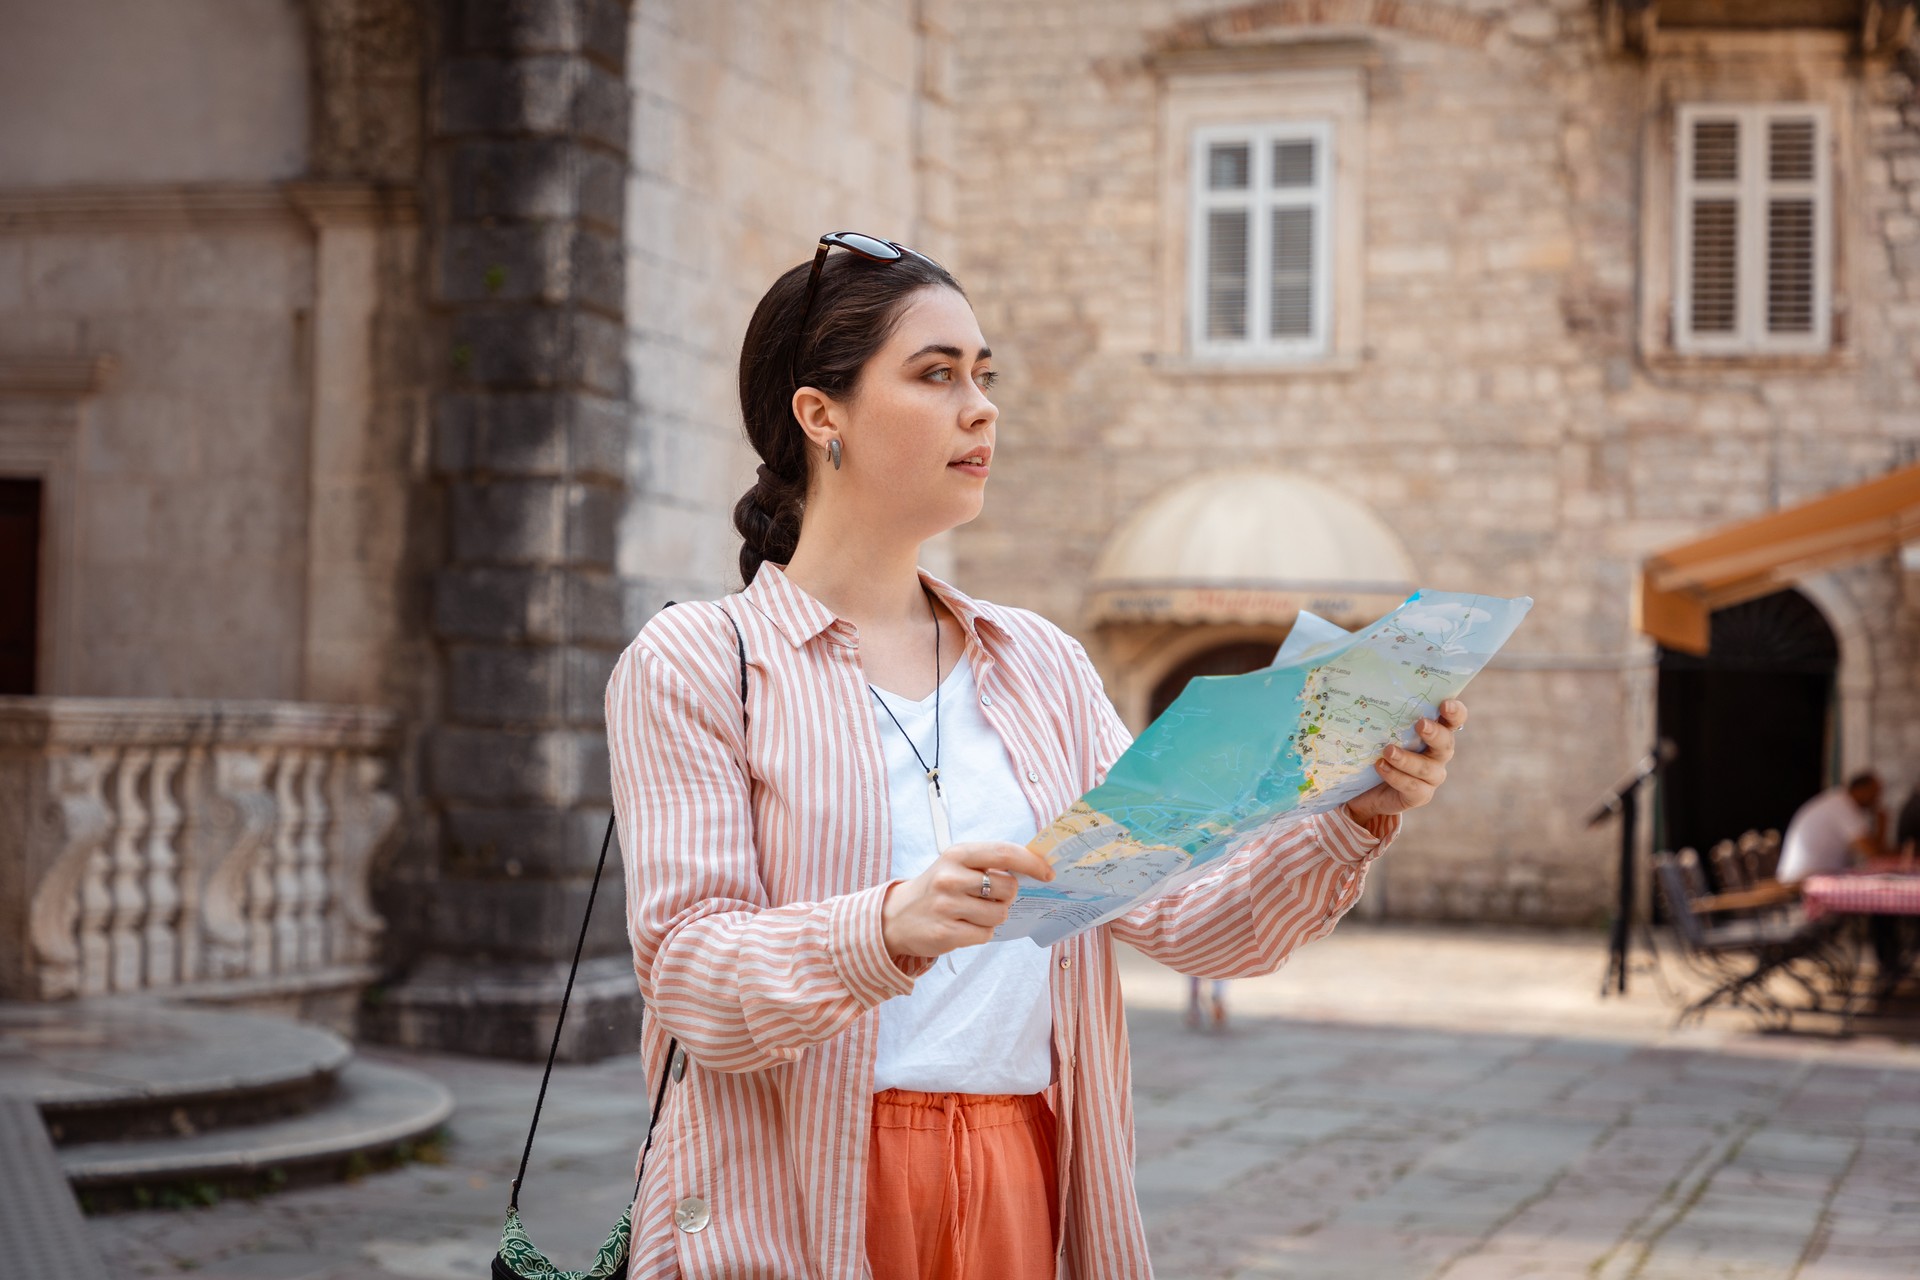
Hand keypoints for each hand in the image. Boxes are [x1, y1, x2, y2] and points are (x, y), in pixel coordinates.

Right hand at [881, 841, 1055, 958]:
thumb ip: (989, 863)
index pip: (1004, 853)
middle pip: (1007, 888)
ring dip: (993, 916)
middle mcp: (951, 878)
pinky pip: (985, 934)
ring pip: (999, 914)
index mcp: (957, 854)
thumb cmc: (937, 888)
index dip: (1031, 862)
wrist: (896, 917)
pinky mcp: (946, 933)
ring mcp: (947, 906)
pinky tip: (964, 926)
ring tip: (972, 913)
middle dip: (1006, 896)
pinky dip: (981, 932)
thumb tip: (1034, 868)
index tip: (1048, 872)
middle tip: (988, 897)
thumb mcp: (956, 865)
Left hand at [1343, 699, 1467, 824]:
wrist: (1368, 789)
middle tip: (1420, 724)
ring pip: (1426, 768)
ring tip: (1388, 750)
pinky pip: (1412, 787)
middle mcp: (1438, 754)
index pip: (1454, 720)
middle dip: (1435, 733)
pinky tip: (1380, 766)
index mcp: (1435, 733)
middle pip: (1446, 743)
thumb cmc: (1378, 750)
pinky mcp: (1420, 795)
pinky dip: (1395, 776)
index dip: (1455, 712)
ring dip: (1407, 759)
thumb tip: (1367, 687)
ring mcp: (1431, 776)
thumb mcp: (1381, 731)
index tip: (1445, 704)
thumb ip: (1385, 715)